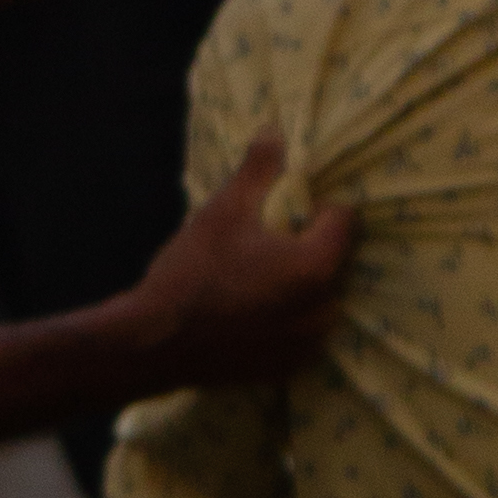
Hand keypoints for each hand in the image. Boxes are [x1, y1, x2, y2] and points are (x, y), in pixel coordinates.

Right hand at [111, 136, 355, 387]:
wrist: (154, 344)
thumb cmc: (191, 272)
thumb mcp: (222, 211)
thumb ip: (257, 170)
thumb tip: (275, 131)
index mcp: (314, 266)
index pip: (342, 220)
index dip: (315, 209)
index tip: (283, 214)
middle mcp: (324, 309)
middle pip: (334, 262)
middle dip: (309, 250)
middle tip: (264, 248)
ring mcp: (309, 344)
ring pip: (321, 299)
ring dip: (301, 287)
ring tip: (255, 281)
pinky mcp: (292, 367)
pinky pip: (304, 332)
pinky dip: (289, 320)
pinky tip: (251, 313)